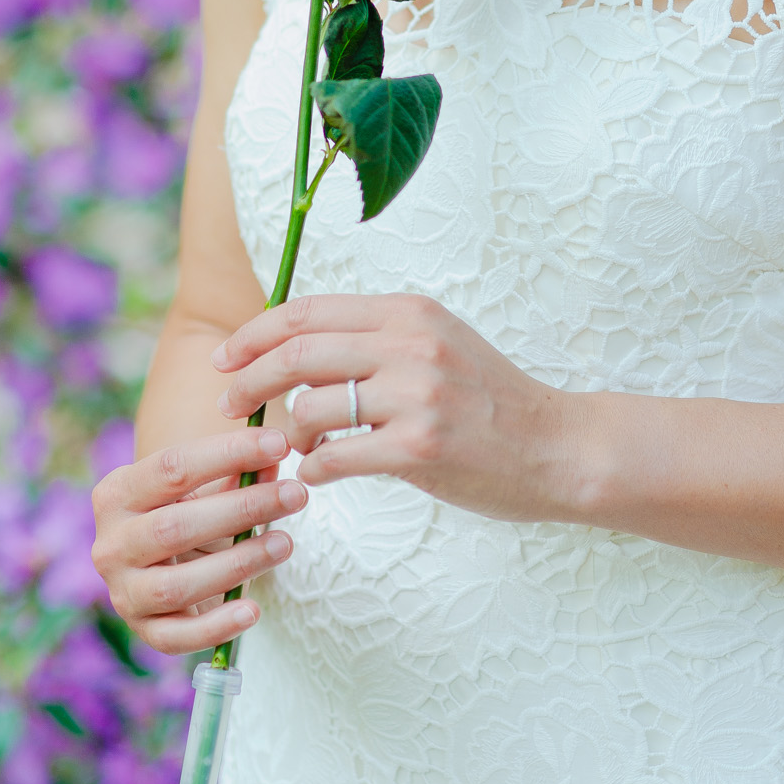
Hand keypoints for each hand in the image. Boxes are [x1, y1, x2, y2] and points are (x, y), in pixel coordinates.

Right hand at [91, 426, 307, 655]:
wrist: (164, 564)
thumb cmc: (190, 514)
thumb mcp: (208, 488)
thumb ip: (239, 472)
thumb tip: (275, 458)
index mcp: (118, 493)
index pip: (171, 467)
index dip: (228, 453)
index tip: (279, 444)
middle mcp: (110, 544)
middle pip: (174, 527)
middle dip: (242, 509)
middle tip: (295, 495)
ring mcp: (123, 592)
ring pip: (175, 585)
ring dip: (237, 564)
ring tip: (284, 544)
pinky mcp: (144, 630)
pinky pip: (176, 638)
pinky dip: (216, 627)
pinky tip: (252, 611)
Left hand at [211, 294, 578, 522]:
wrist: (557, 446)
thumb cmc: (489, 400)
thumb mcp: (437, 344)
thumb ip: (377, 339)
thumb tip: (297, 349)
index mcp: (409, 312)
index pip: (310, 310)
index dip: (256, 332)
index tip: (226, 356)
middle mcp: (411, 343)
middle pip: (299, 353)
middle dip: (250, 378)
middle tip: (227, 401)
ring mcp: (417, 395)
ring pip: (312, 407)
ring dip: (289, 432)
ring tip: (296, 447)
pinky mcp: (420, 446)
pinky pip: (336, 457)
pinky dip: (315, 468)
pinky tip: (320, 473)